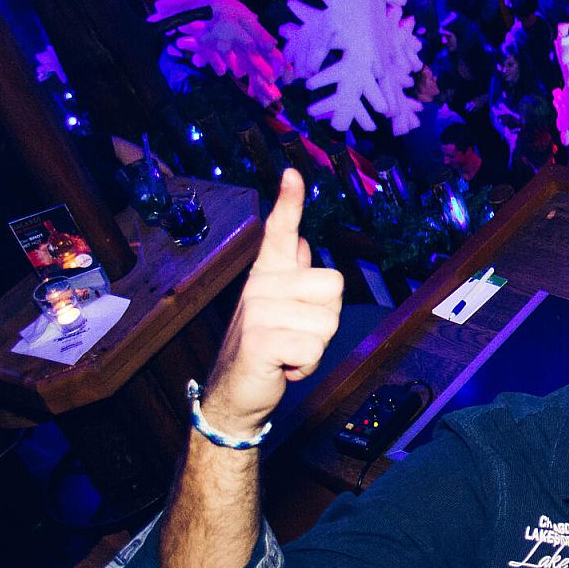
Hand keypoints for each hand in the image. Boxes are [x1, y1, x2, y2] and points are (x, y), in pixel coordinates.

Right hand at [203, 169, 343, 435]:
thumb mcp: (280, 308)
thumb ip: (291, 275)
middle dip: (327, 318)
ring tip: (289, 350)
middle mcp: (260, 286)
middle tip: (298, 334)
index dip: (288, 202)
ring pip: (328, 321)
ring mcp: (257, 311)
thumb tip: (301, 239)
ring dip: (316, 345)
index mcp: (267, 275)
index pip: (279, 230)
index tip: (292, 174)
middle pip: (333, 287)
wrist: (235, 394)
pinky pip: (313, 347)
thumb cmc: (267, 348)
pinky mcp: (260, 340)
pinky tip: (284, 367)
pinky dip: (306, 366)